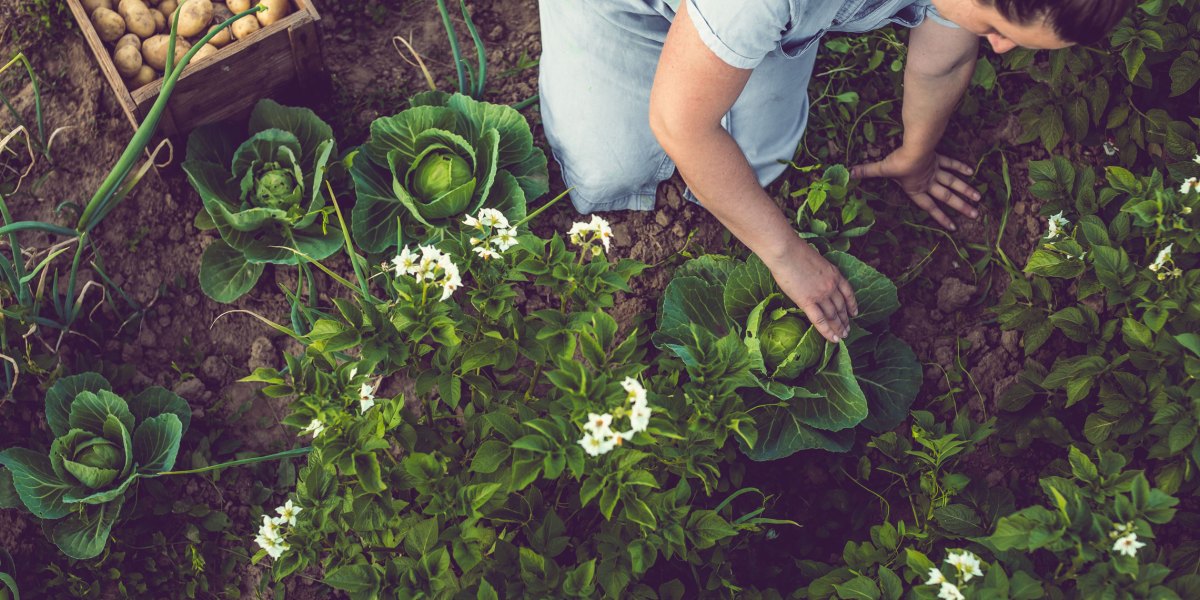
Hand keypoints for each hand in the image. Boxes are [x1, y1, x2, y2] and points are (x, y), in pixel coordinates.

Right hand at [762, 238, 857, 342]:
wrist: (786, 252)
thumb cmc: (795, 251)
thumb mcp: (816, 261)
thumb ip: (820, 273)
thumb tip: (814, 281)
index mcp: (834, 274)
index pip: (848, 293)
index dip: (852, 305)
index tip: (854, 313)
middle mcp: (831, 286)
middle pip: (841, 307)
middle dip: (845, 320)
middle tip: (847, 330)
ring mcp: (820, 295)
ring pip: (833, 316)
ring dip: (838, 328)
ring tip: (841, 337)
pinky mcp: (807, 302)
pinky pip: (819, 320)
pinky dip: (827, 331)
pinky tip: (832, 339)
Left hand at [851, 147, 980, 230]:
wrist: (915, 147)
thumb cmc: (898, 161)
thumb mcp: (881, 169)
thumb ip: (866, 172)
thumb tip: (849, 173)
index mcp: (917, 189)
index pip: (930, 207)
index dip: (941, 217)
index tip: (953, 226)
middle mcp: (929, 182)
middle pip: (948, 197)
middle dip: (961, 207)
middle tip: (975, 215)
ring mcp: (936, 171)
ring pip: (954, 183)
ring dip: (966, 190)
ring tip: (978, 199)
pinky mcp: (939, 158)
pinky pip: (951, 164)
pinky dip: (960, 168)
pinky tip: (971, 172)